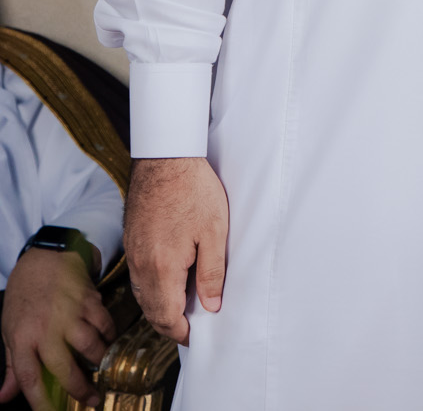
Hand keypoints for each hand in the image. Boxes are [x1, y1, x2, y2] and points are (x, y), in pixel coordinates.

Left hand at [1, 245, 114, 409]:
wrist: (45, 259)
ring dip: (98, 360)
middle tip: (92, 399)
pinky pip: (105, 325)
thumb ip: (11, 365)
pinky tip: (107, 340)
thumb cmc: (24, 297)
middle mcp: (46, 329)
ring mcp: (69, 314)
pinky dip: (109, 336)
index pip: (29, 378)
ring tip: (100, 366)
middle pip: (65, 367)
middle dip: (81, 387)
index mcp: (21, 339)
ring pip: (91, 346)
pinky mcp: (89, 301)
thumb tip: (5, 396)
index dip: (40, 401)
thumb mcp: (10, 330)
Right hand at [126, 157, 228, 344]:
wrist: (165, 159)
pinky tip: (172, 280)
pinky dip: (153, 288)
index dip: (181, 332)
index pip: (166, 317)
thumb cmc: (194, 191)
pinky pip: (139, 276)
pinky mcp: (132, 241)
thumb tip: (211, 306)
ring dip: (161, 306)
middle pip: (151, 310)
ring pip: (143, 294)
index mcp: (162, 268)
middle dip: (170, 323)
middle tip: (193, 326)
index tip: (196, 337)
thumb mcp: (215, 232)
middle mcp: (141, 266)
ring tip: (186, 307)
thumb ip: (212, 273)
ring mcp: (133, 254)